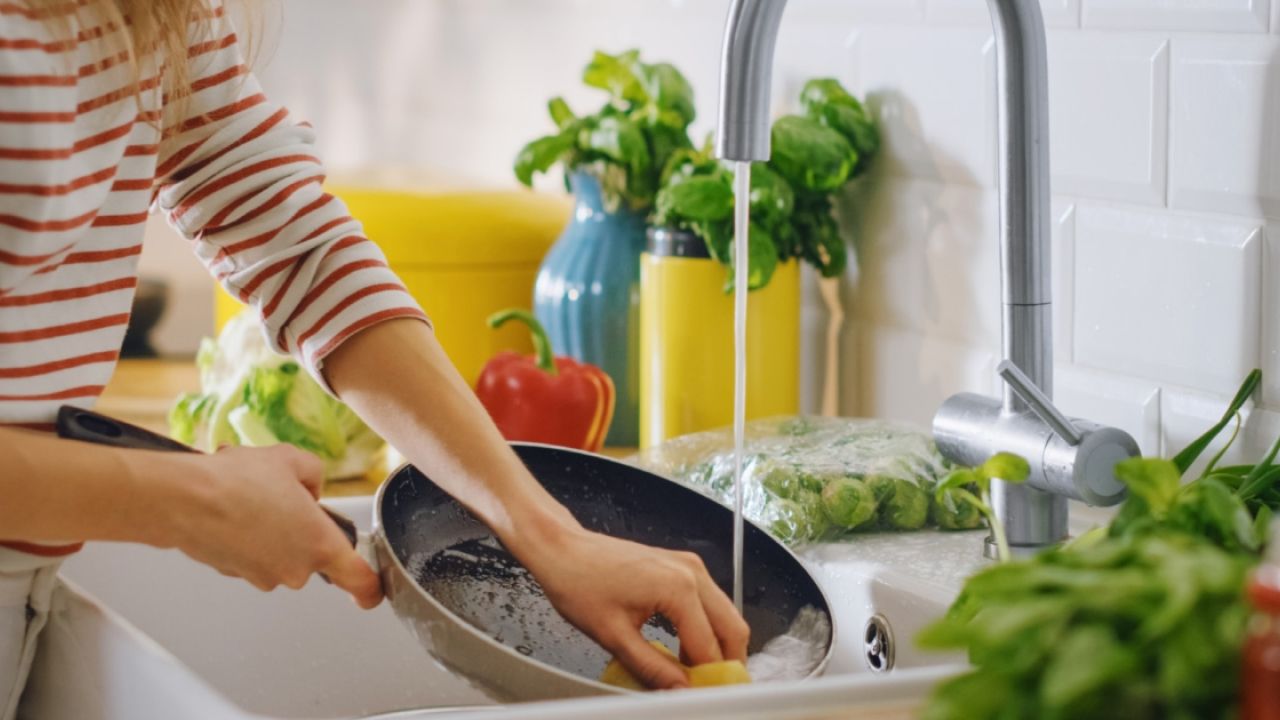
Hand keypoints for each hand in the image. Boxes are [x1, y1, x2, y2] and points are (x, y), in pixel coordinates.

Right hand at [163, 444, 381, 607]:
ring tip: (249, 499)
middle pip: (312, 554)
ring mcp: (263, 576)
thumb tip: (310, 489)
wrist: (184, 498)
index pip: (359, 580)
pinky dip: (246, 537)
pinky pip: (252, 555)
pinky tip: (232, 511)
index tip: (372, 592)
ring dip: (271, 530)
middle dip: (300, 528)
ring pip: (279, 552)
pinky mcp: (235, 574)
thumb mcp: (292, 460)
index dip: (369, 588)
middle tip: (281, 499)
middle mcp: (295, 570)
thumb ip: (314, 475)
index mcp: (320, 545)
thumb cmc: (238, 481)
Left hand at [518, 524, 749, 689]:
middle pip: (733, 629)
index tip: (702, 698)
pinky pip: (709, 603)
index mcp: (679, 588)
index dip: (709, 680)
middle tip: (707, 689)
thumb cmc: (580, 582)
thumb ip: (653, 669)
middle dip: (725, 664)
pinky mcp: (682, 566)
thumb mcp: (615, 637)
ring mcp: (689, 566)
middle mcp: (692, 573)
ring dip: (715, 647)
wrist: (563, 549)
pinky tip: (684, 649)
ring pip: (724, 615)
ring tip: (691, 674)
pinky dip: (705, 629)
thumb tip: (680, 690)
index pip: (710, 648)